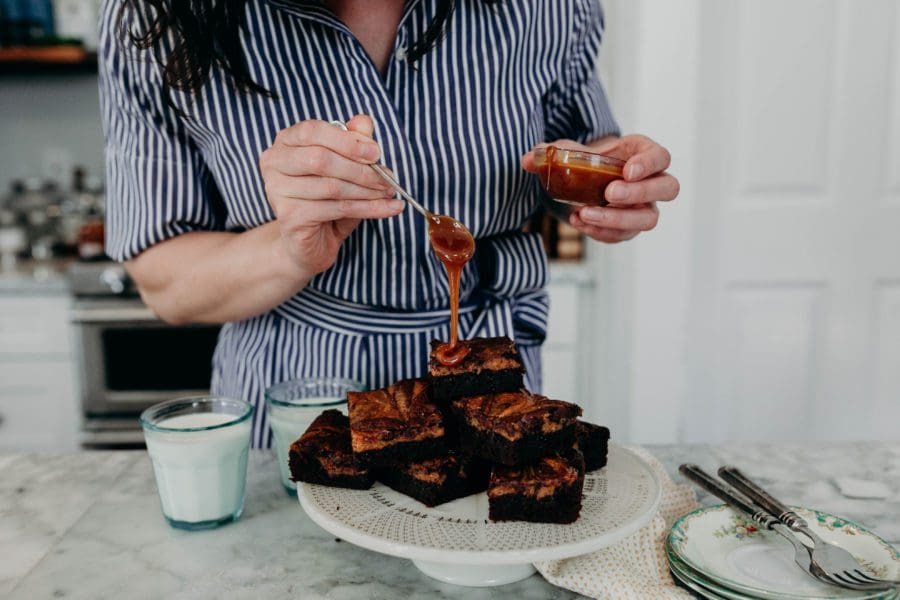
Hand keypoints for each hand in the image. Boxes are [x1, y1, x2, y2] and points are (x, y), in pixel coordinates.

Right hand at [259, 115, 403, 274]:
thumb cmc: (327, 199)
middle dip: (361, 169)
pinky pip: (336, 209)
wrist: (311, 241)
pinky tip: (387, 209)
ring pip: (331, 186)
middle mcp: (275, 163)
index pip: (313, 131)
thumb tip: (363, 122)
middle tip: (388, 178)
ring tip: (390, 194)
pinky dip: (368, 208)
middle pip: (321, 159)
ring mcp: (277, 191)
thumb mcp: (344, 167)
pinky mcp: (289, 217)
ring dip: (367, 191)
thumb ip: (352, 142)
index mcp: (286, 142)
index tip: (376, 153)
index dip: (348, 141)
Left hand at [522, 135, 678, 242]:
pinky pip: (624, 235)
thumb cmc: (585, 161)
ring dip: (618, 219)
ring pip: (649, 219)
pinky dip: (601, 232)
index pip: (661, 156)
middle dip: (639, 193)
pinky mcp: (630, 228)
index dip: (649, 164)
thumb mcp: (568, 151)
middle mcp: (652, 181)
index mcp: (642, 153)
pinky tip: (580, 222)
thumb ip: (549, 152)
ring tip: (586, 213)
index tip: (626, 171)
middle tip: (609, 193)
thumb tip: (528, 160)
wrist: (582, 181)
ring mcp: (645, 207)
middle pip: (668, 188)